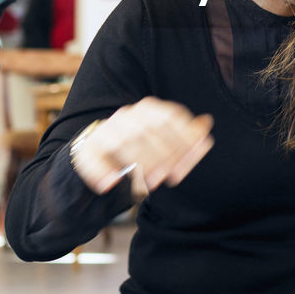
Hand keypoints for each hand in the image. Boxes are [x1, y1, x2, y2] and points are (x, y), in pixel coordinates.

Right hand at [71, 97, 212, 194]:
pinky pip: (91, 157)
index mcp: (148, 109)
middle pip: (145, 130)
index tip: (193, 154)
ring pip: (120, 143)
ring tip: (151, 184)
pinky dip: (100, 171)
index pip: (167, 116)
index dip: (182, 136)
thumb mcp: (169, 142)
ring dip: (138, 164)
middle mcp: (126, 116)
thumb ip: (189, 137)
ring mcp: (105, 131)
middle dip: (162, 154)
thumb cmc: (144, 148)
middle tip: (171, 176)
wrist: (103, 154)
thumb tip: (207, 124)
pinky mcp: (87, 149)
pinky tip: (112, 183)